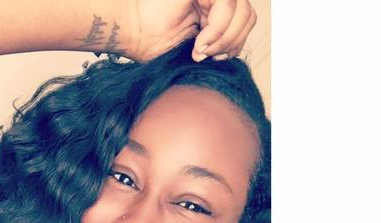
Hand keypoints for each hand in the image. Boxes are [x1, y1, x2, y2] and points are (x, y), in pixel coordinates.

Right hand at [124, 0, 256, 62]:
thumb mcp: (193, 53)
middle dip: (233, 43)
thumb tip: (233, 53)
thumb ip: (216, 47)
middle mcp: (213, 1)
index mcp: (213, 14)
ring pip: (242, 11)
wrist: (131, 34)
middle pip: (248, 17)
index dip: (237, 44)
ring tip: (201, 50)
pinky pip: (226, 6)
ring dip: (224, 38)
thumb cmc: (152, 45)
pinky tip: (199, 43)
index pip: (245, 23)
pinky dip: (217, 30)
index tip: (216, 59)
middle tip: (211, 56)